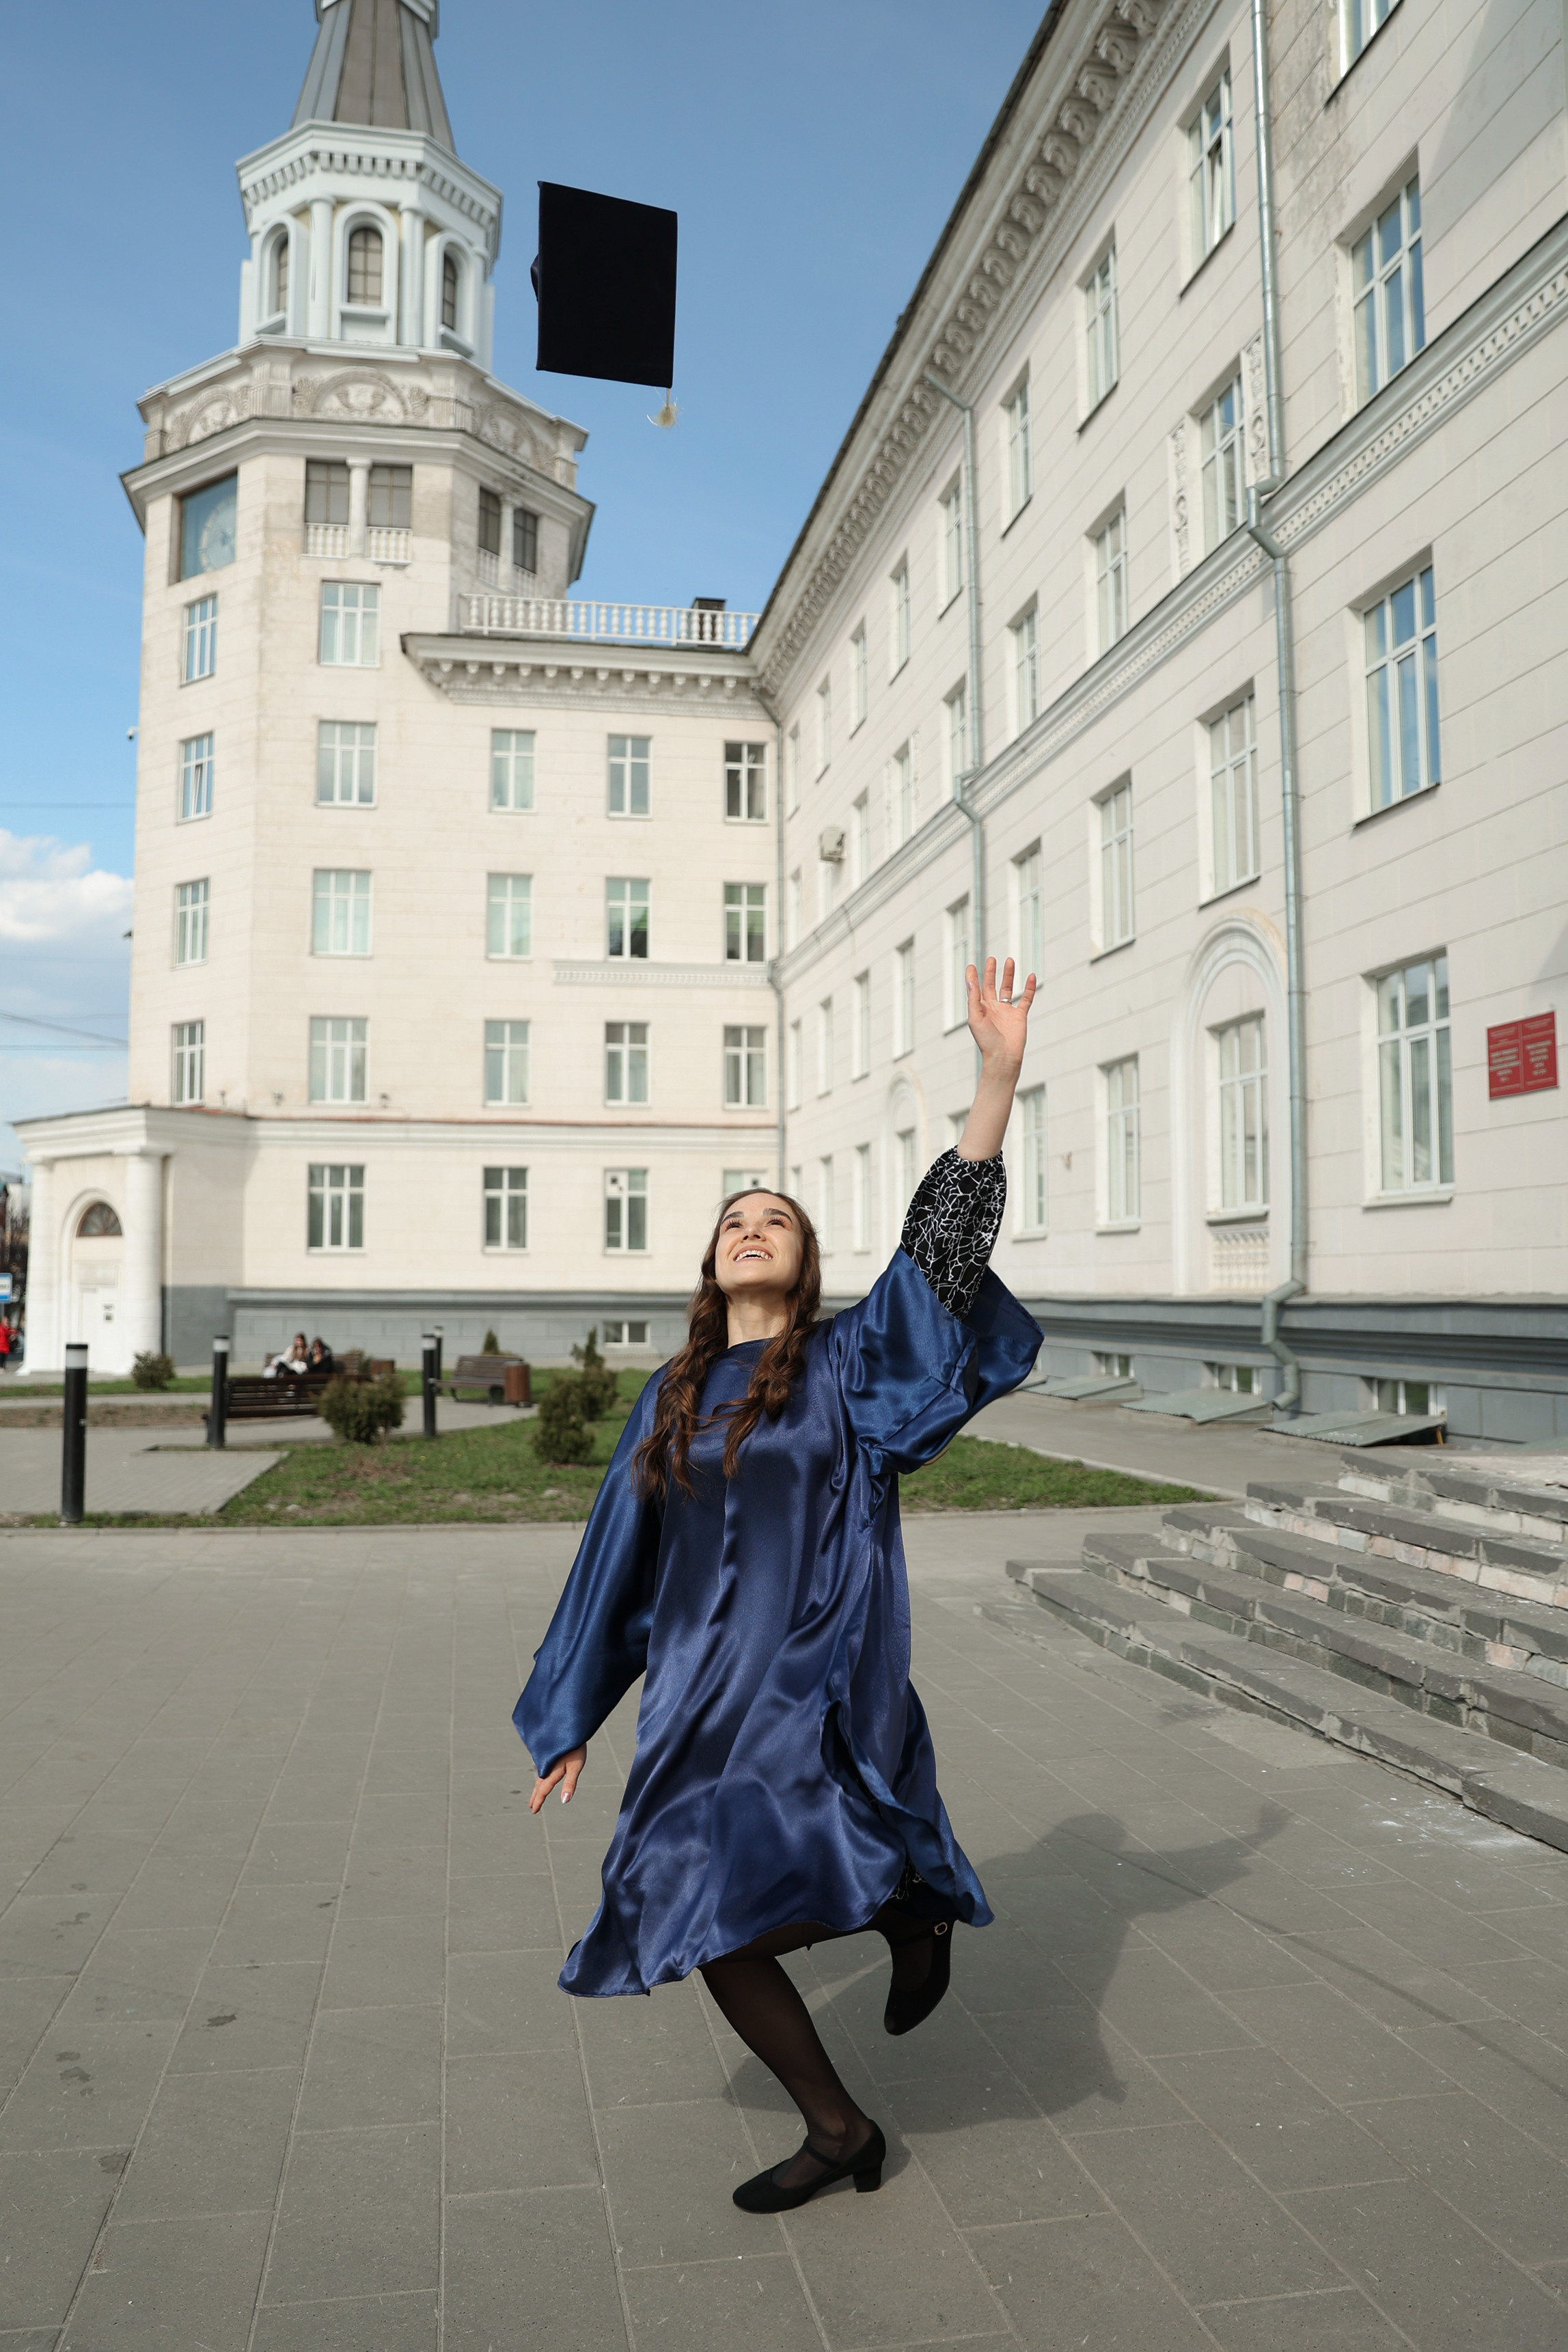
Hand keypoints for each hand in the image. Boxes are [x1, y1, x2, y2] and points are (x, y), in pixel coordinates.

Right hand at [528, 1744, 586, 1811]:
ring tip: (536, 1792)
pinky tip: (542, 1772)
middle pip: (539, 1784)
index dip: (538, 1801)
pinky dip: (539, 1773)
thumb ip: (570, 1783)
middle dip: (535, 1795)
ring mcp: (545, 1758)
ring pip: (539, 1775)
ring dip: (537, 1786)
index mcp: (551, 1771)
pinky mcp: (547, 1752)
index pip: (543, 1790)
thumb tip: (564, 1801)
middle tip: (531, 1806)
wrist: (570, 1726)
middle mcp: (546, 1765)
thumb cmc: (575, 1747)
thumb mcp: (576, 1766)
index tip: (533, 1811)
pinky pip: (540, 1765)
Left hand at [966, 956, 1035, 1074]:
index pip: (975, 989)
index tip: (971, 965)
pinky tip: (1031, 976)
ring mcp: (1007, 1011)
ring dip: (1008, 975)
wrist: (1003, 1058)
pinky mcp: (1020, 1016)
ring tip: (1010, 961)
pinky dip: (1029, 987)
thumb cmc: (986, 1042)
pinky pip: (1025, 999)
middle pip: (991, 985)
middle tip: (991, 959)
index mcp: (980, 1009)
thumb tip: (970, 981)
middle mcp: (993, 1009)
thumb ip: (973, 999)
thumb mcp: (975, 1019)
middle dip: (991, 972)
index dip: (973, 977)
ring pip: (1008, 989)